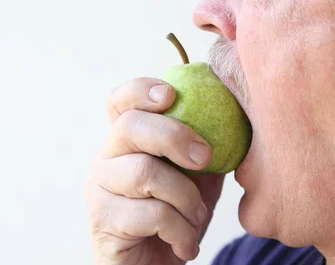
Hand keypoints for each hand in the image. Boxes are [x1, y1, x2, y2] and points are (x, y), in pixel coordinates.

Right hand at [85, 78, 224, 264]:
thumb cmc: (178, 215)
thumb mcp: (198, 175)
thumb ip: (206, 144)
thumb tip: (235, 112)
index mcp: (127, 141)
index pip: (119, 101)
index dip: (140, 90)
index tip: (171, 95)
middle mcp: (106, 159)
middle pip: (130, 126)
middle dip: (174, 137)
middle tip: (204, 157)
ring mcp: (100, 191)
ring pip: (145, 173)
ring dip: (186, 198)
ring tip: (196, 217)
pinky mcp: (103, 223)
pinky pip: (153, 214)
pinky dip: (181, 230)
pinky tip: (185, 244)